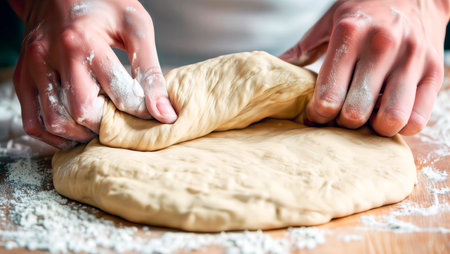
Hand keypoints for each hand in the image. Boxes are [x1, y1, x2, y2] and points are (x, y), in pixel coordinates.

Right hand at [10, 0, 176, 148]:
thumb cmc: (104, 5)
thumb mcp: (135, 27)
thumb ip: (150, 71)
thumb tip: (165, 114)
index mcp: (84, 41)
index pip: (117, 93)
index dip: (139, 110)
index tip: (147, 112)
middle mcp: (52, 55)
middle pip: (82, 112)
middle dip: (107, 125)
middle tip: (121, 122)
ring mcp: (32, 67)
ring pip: (54, 121)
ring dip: (80, 135)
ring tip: (99, 128)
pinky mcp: (23, 76)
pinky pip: (32, 121)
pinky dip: (54, 135)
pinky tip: (74, 131)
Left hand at [280, 0, 448, 135]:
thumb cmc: (366, 10)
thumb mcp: (330, 21)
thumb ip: (302, 49)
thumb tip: (274, 72)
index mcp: (350, 33)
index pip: (327, 95)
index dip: (317, 115)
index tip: (316, 116)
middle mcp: (382, 45)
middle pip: (355, 113)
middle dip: (343, 124)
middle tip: (340, 118)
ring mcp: (412, 58)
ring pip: (389, 119)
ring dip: (374, 129)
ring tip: (367, 120)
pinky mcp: (435, 71)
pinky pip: (418, 117)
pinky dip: (401, 126)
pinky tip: (390, 115)